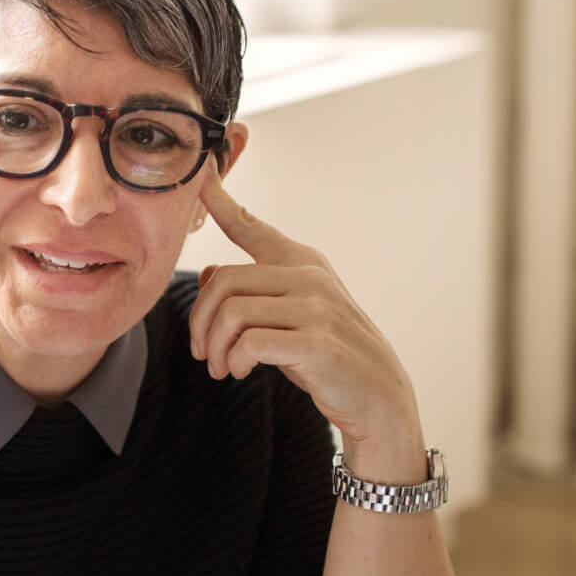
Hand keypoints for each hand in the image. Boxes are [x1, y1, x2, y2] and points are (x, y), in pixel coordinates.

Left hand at [188, 174, 422, 471]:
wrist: (375, 395)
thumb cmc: (324, 353)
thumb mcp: (287, 316)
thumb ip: (253, 293)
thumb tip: (206, 273)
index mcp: (302, 263)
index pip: (252, 228)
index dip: (221, 204)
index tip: (201, 180)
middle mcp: (309, 276)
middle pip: (224, 281)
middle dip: (200, 322)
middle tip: (202, 353)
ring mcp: (316, 308)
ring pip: (232, 312)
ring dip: (214, 347)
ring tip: (221, 368)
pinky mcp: (317, 343)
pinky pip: (250, 343)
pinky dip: (234, 361)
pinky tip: (240, 372)